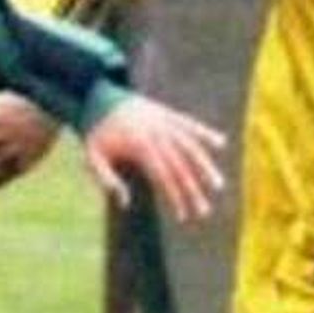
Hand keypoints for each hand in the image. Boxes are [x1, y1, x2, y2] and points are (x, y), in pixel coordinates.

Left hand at [81, 94, 225, 222]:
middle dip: (193, 191)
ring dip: (206, 167)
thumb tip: (125, 203)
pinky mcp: (168, 114)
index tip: (182, 216)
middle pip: (180, 167)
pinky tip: (221, 143)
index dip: (175, 197)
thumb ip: (106, 180)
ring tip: (219, 185)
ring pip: (191, 146)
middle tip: (204, 212)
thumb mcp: (92, 157)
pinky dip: (206, 132)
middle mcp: (156, 134)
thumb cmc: (96, 132)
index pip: (163, 177)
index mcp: (139, 146)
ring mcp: (164, 122)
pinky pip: (190, 124)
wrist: (99, 96)